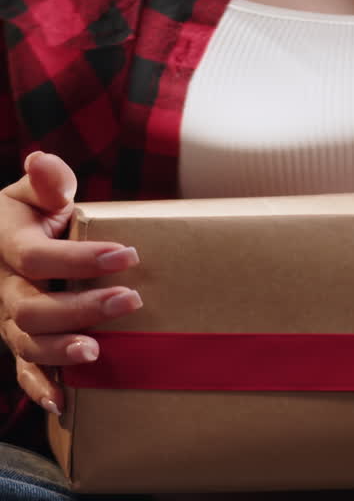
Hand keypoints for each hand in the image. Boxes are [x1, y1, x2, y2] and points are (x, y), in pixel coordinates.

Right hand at [0, 151, 141, 414]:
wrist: (2, 242)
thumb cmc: (28, 212)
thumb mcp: (33, 190)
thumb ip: (47, 180)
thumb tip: (42, 161)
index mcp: (7, 245)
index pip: (38, 256)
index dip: (81, 258)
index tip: (127, 254)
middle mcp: (2, 287)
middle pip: (33, 307)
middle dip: (82, 307)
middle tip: (131, 301)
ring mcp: (7, 318)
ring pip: (27, 343)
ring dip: (61, 351)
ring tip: (97, 352)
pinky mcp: (18, 340)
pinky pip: (22, 371)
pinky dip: (39, 389)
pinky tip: (63, 403)